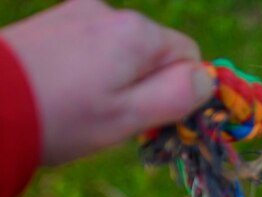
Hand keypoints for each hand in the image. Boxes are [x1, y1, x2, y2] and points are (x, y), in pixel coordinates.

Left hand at [0, 0, 213, 164]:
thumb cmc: (63, 116)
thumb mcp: (130, 116)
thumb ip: (177, 96)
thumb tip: (207, 79)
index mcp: (138, 34)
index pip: (188, 56)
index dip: (181, 90)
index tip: (157, 118)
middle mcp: (111, 12)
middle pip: (155, 52)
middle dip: (148, 84)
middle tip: (117, 118)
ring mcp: (78, 13)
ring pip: (122, 50)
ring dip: (118, 77)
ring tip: (87, 107)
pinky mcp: (53, 22)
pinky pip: (92, 45)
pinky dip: (92, 68)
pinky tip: (68, 90)